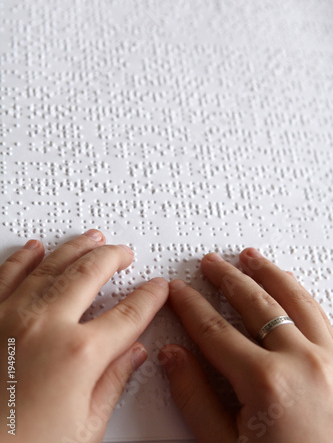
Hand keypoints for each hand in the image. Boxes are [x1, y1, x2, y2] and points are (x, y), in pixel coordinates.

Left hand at [0, 230, 167, 442]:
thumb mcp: (82, 430)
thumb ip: (112, 384)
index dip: (149, 298)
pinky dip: (24, 258)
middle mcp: (46, 326)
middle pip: (91, 273)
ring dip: (76, 247)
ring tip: (92, 238)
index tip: (157, 289)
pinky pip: (7, 274)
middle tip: (125, 253)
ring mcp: (11, 316)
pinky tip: (35, 248)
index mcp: (79, 354)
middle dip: (114, 257)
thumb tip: (132, 355)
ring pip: (53, 264)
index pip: (129, 314)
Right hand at [159, 248, 332, 442]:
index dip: (190, 306)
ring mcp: (332, 360)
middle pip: (255, 303)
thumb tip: (172, 355)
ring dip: (269, 274)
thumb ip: (195, 398)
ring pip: (295, 299)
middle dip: (228, 278)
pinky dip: (302, 294)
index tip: (177, 291)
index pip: (215, 329)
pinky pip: (322, 315)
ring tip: (252, 258)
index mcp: (267, 382)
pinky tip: (292, 287)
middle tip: (211, 263)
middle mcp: (304, 362)